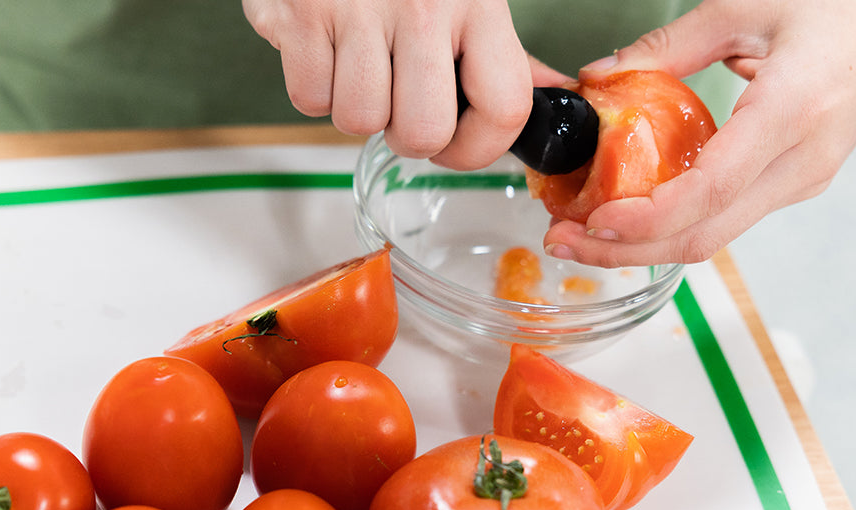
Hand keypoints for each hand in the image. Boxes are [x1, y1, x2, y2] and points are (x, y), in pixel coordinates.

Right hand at [243, 0, 537, 169]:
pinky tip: (326, 50)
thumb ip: (502, 52)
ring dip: (354, 108)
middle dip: (405, 135)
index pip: (505, 107)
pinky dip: (313, 86)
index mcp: (478, 2)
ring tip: (358, 65)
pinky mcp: (304, 13)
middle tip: (398, 102)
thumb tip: (551, 91)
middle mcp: (425, 5)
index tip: (455, 146)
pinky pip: (309, 100)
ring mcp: (360, 9)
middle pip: (422, 132)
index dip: (477, 148)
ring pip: (360, 120)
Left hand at [543, 0, 855, 266]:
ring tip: (584, 233)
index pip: (710, 192)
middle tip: (563, 242)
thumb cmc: (840, 5)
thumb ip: (667, 48)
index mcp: (792, 113)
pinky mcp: (797, 183)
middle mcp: (802, 163)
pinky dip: (675, 224)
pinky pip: (729, 217)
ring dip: (646, 243)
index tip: (595, 221)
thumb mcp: (745, 7)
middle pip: (706, 235)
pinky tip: (632, 213)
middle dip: (626, 250)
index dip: (647, 218)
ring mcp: (804, 181)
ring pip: (716, 236)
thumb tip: (600, 77)